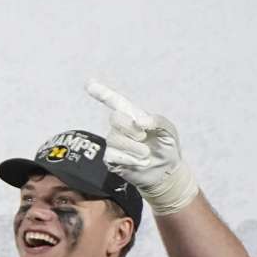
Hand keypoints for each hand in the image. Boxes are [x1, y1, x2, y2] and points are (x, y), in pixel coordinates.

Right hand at [85, 80, 199, 214]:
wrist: (166, 172)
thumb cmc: (165, 147)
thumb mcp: (168, 130)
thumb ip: (156, 121)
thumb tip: (139, 122)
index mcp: (132, 115)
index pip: (114, 101)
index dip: (101, 92)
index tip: (89, 84)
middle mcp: (120, 127)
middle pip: (115, 119)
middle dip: (132, 129)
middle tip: (144, 138)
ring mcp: (114, 143)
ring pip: (115, 139)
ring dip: (134, 148)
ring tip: (146, 154)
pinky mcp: (111, 159)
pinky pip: (114, 155)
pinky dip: (130, 159)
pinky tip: (140, 163)